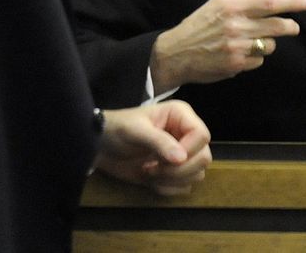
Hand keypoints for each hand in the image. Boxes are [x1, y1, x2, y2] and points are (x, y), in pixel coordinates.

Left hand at [94, 101, 211, 195]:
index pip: (202, 135)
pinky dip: (168, 188)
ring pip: (197, 174)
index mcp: (181, 116)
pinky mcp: (175, 172)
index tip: (165, 159)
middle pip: (204, 158)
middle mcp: (186, 134)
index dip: (189, 150)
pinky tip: (150, 180)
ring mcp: (182, 154)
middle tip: (152, 168)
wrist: (100, 147)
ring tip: (149, 172)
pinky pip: (185, 187)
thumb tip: (181, 159)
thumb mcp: (135, 131)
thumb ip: (159, 142)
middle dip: (178, 170)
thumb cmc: (117, 130)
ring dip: (172, 180)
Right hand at [150, 0, 305, 91]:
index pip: (271, 2)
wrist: (176, 53)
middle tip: (294, 28)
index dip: (293, 2)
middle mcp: (236, 26)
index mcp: (233, 7)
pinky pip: (258, 60)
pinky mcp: (236, 65)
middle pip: (277, 25)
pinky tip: (240, 54)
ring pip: (269, 45)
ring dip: (267, 43)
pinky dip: (255, 57)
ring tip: (251, 41)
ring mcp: (237, 47)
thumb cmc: (198, 24)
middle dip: (290, 27)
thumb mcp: (218, 2)